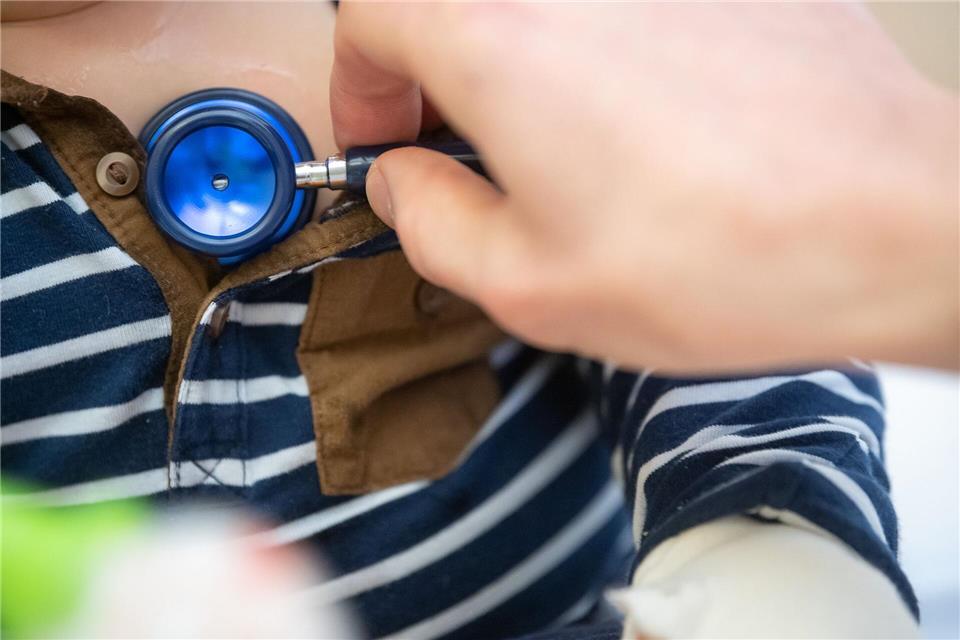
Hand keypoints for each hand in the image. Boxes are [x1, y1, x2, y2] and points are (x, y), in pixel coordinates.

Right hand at [331, 3, 957, 371]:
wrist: (893, 223)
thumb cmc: (718, 260)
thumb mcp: (527, 286)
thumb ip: (427, 225)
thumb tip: (402, 182)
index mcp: (495, 38)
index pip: (368, 16)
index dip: (359, 85)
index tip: (386, 138)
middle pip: (457, 8)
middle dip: (437, 79)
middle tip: (466, 155)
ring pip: (542, 14)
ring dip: (525, 71)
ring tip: (574, 158)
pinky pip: (625, 13)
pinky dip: (606, 55)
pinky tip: (654, 129)